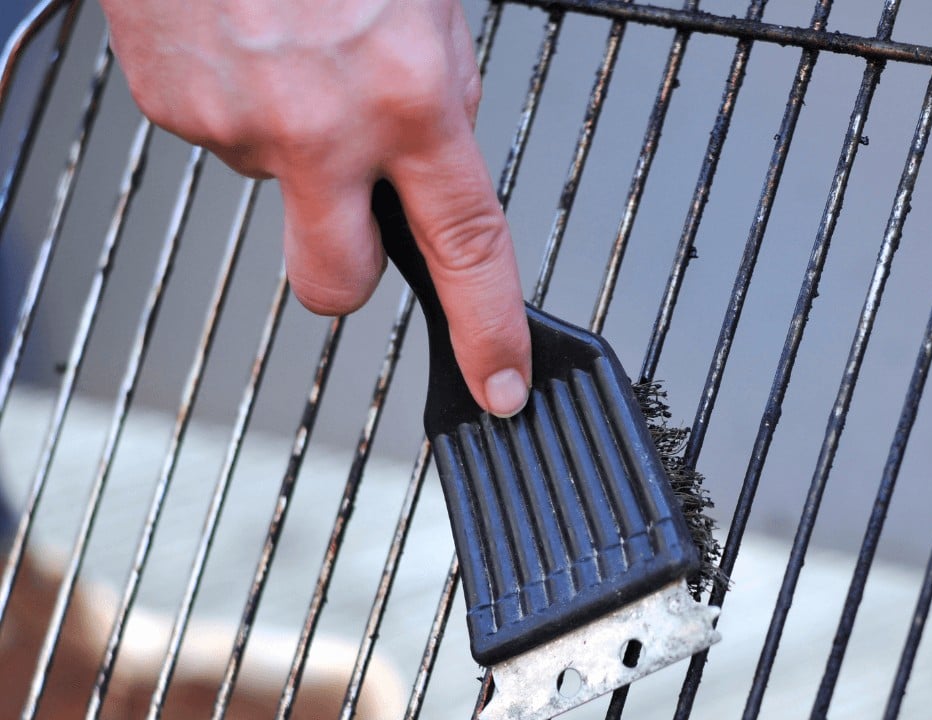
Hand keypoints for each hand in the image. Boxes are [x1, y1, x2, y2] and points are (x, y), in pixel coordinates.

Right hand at [99, 0, 530, 416]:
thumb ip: (443, 91)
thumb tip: (442, 152)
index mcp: (409, 94)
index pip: (468, 247)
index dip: (490, 331)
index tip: (498, 381)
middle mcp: (322, 127)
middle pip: (340, 285)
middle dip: (354, 269)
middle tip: (356, 207)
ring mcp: (238, 126)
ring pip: (279, 193)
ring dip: (298, 151)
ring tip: (299, 60)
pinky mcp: (177, 112)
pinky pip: (228, 144)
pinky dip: (250, 110)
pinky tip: (254, 48)